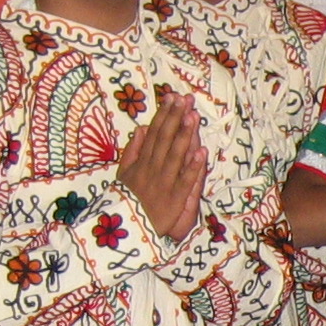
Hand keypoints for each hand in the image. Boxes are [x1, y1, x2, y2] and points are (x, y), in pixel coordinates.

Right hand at [118, 88, 206, 241]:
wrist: (126, 229)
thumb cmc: (127, 200)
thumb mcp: (124, 173)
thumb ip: (133, 151)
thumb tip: (142, 128)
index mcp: (142, 161)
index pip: (155, 132)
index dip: (164, 114)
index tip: (172, 96)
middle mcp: (153, 168)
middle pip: (165, 139)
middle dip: (176, 118)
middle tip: (185, 98)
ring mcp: (164, 183)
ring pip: (175, 155)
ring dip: (185, 136)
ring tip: (193, 116)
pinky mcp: (174, 200)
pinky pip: (184, 180)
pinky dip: (193, 167)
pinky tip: (201, 151)